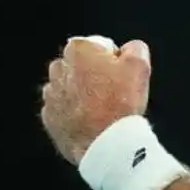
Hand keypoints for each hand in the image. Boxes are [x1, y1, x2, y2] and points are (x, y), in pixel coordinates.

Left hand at [40, 36, 152, 164]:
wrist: (106, 143)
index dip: (112, 58)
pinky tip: (90, 120)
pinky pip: (62, 109)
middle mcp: (59, 69)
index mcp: (79, 50)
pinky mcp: (49, 118)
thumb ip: (134, 47)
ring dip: (82, 93)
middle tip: (112, 90)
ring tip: (101, 108)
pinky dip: (73, 112)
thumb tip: (129, 49)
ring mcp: (51, 95)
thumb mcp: (140, 64)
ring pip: (68, 87)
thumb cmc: (121, 102)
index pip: (97, 45)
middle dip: (92, 73)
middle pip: (80, 65)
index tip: (120, 73)